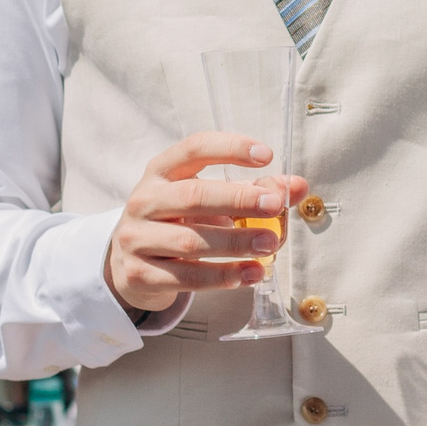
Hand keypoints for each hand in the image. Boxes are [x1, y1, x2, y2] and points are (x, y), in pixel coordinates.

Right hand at [103, 133, 311, 317]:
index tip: (266, 155)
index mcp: (161, 171)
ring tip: (270, 244)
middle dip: (238, 200)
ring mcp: (136, 238)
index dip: (230, 148)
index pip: (194, 149)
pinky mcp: (138, 274)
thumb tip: (296, 186)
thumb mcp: (207, 199)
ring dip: (236, 243)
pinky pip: (187, 277)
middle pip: (193, 196)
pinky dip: (223, 277)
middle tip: (275, 206)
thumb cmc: (177, 222)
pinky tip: (252, 274)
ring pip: (190, 242)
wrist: (130, 262)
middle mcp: (144, 200)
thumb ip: (253, 190)